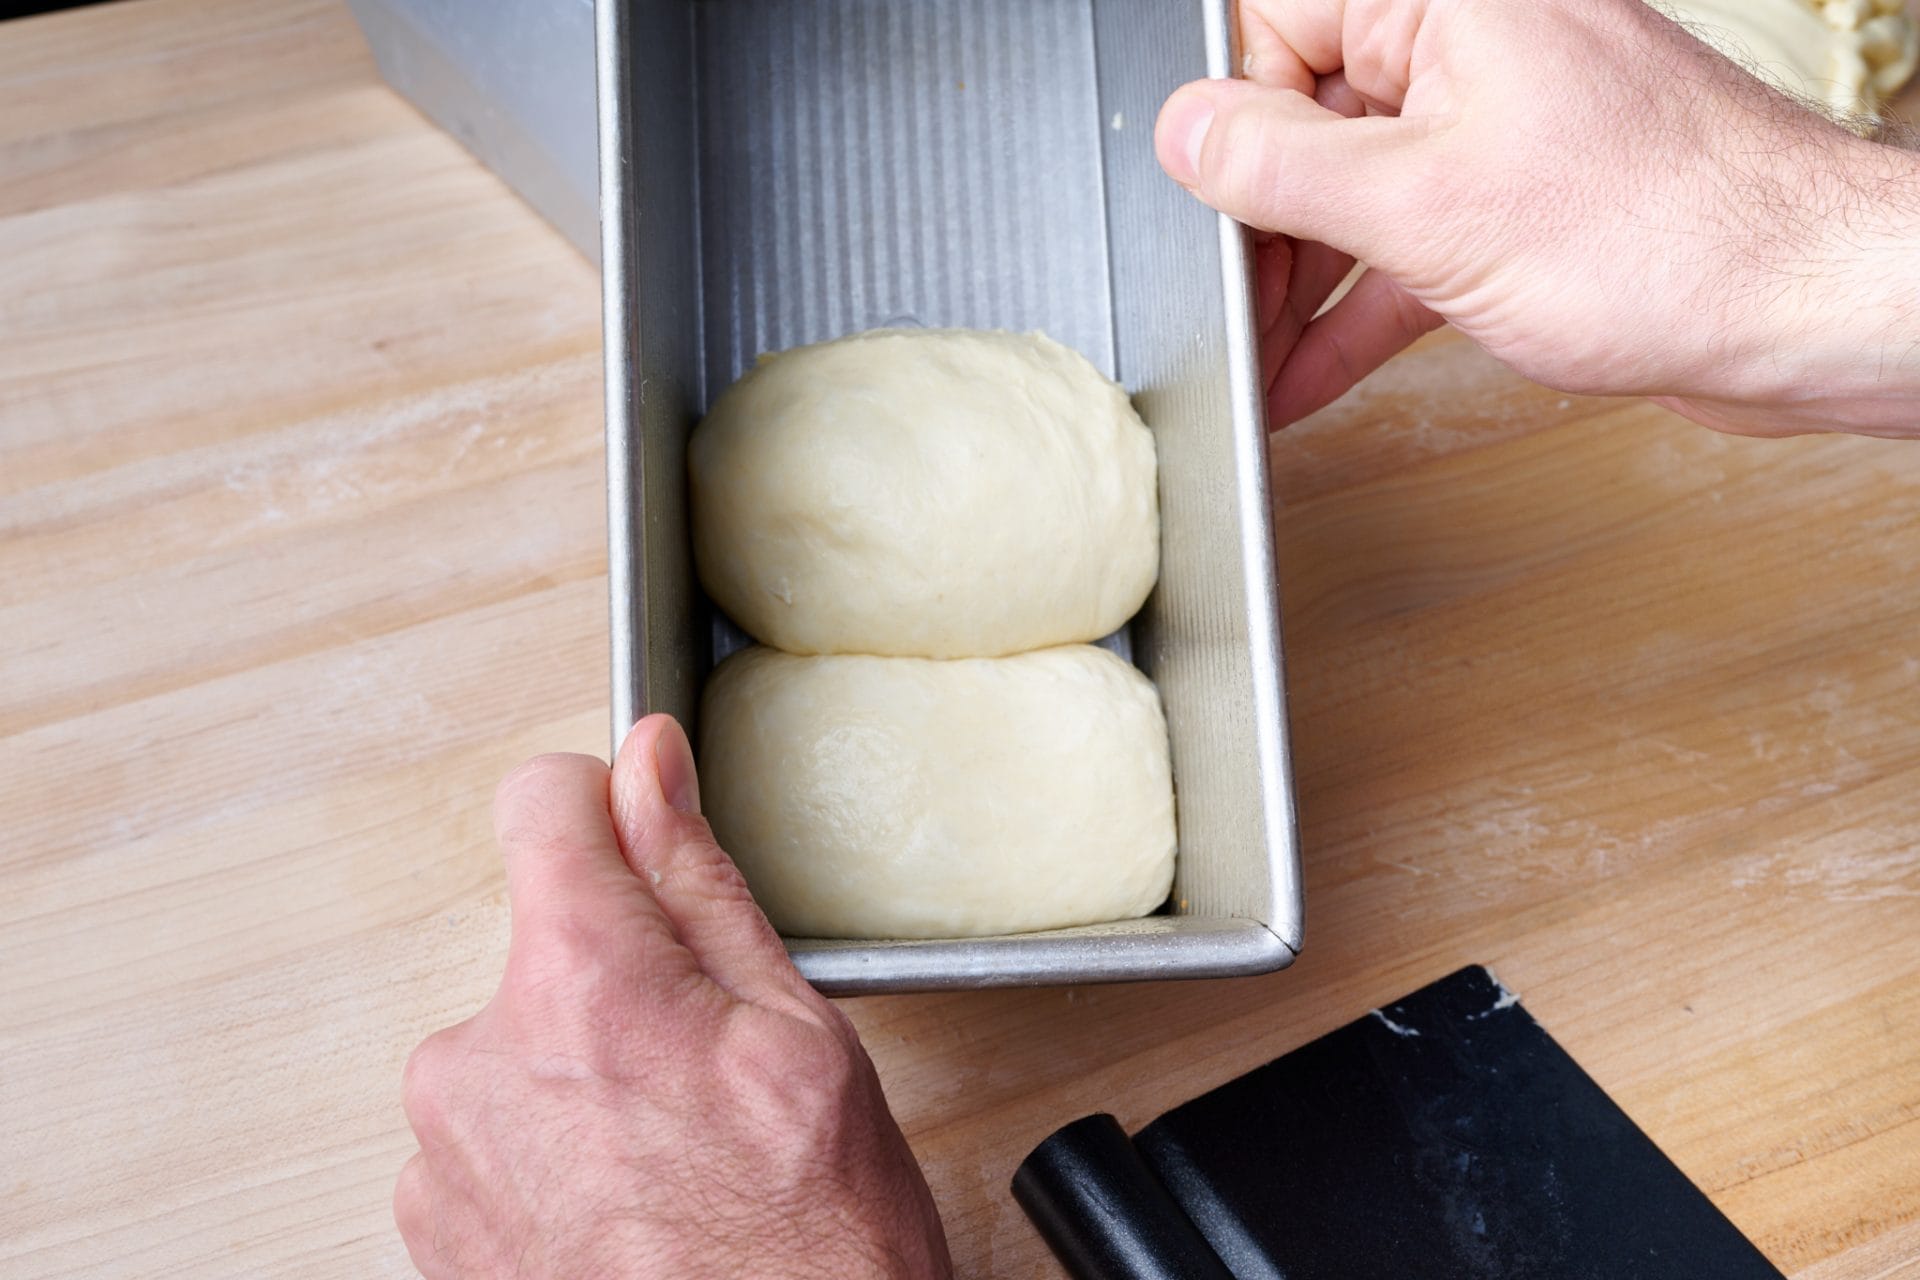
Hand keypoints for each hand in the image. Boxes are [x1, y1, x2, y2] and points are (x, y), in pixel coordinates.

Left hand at [394, 716, 950, 1278]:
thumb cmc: (811, 1246)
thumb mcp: (793, 1033)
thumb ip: (696, 880)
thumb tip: (647, 762)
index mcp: (580, 985)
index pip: (540, 802)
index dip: (607, 809)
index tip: (641, 845)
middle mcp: (477, 1059)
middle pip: (541, 939)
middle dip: (618, 976)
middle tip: (706, 1068)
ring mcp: (443, 1155)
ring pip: (519, 1038)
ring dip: (584, 1072)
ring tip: (674, 1154)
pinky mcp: (433, 1226)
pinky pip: (491, 1128)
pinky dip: (553, 1147)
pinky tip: (630, 1202)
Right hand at [1158, 0, 1919, 436]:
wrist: (1803, 310)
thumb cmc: (1671, 235)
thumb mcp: (1426, 204)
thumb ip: (1285, 166)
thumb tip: (1185, 133)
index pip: (1272, 23)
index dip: (1232, 124)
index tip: (1216, 213)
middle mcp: (1470, 43)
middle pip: (1304, 113)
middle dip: (1261, 224)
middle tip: (1233, 306)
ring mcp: (1496, 122)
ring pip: (1353, 190)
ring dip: (1301, 284)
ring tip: (1258, 359)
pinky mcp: (1518, 198)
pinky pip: (1406, 243)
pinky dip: (1360, 307)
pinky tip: (1310, 374)